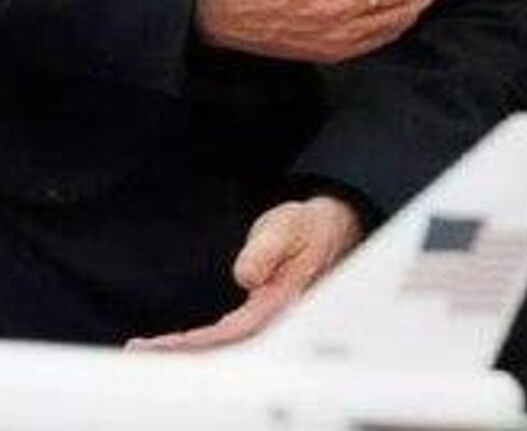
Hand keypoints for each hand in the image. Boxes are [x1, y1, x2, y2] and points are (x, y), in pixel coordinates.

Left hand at [127, 195, 364, 350]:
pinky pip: (227, 338)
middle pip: (227, 349)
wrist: (328, 227)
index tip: (166, 343)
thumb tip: (247, 277)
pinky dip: (198, 345)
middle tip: (142, 351)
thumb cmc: (306, 227)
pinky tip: (176, 344)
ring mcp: (266, 318)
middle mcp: (274, 316)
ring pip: (225, 347)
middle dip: (184, 355)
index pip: (238, 331)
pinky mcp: (258, 316)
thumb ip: (266, 250)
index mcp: (282, 300)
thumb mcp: (287, 227)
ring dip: (187, 352)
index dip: (201, 342)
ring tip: (146, 350)